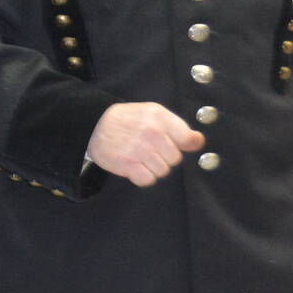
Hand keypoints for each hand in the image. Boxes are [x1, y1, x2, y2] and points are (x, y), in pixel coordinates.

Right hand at [86, 103, 203, 186]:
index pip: (188, 139)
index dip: (184, 144)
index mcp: (159, 117)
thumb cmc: (128, 119)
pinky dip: (142, 176)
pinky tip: (134, 165)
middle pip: (175, 159)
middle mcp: (151, 133)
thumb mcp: (153, 112)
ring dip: (153, 167)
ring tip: (140, 156)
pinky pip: (148, 180)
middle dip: (164, 156)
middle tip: (149, 148)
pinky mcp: (127, 165)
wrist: (94, 125)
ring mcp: (139, 149)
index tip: (175, 143)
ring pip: (162, 171)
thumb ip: (177, 126)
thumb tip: (198, 141)